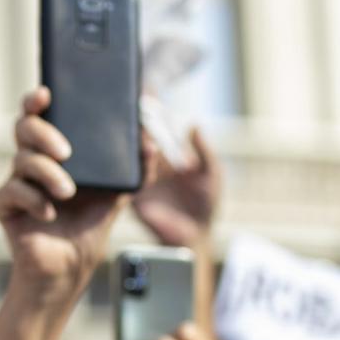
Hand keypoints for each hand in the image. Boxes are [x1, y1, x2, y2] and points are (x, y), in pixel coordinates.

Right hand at [0, 88, 127, 299]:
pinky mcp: (6, 207)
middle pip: (24, 128)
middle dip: (43, 134)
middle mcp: (33, 162)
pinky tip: (49, 213)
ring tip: (67, 192)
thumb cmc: (88, 228)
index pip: (41, 115)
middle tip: (65, 152)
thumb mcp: (118, 196)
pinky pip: (9, 192)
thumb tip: (150, 142)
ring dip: (46, 173)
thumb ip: (135, 170)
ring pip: (20, 160)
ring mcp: (17, 183)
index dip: (37, 100)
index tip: (46, 93)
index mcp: (55, 152)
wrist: (71, 268)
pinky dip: (32, 200)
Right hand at [132, 124, 221, 248]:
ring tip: (136, 136)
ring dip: (132, 149)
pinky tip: (131, 161)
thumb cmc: (207, 205)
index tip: (148, 104)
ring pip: (132, 162)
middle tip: (136, 115)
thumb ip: (204, 151)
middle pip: (141, 146)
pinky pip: (128, 184)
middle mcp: (153, 169)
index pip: (157, 136)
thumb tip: (194, 124)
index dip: (153, 121)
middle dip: (137, 131)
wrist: (195, 235)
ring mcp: (143, 184)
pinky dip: (128, 172)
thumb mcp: (211, 174)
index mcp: (169, 160)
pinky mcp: (135, 200)